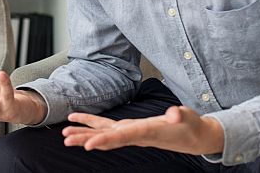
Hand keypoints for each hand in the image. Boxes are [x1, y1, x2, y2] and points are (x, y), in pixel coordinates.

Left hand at [62, 105, 223, 155]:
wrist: (194, 137)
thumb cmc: (191, 126)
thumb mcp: (188, 118)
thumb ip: (180, 115)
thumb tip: (175, 113)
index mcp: (146, 132)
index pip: (122, 137)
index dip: (105, 140)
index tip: (88, 145)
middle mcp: (135, 135)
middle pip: (107, 139)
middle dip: (86, 139)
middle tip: (66, 140)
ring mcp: (132, 133)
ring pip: (104, 135)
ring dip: (85, 134)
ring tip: (65, 134)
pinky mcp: (131, 129)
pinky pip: (108, 128)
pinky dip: (93, 125)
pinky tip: (79, 122)